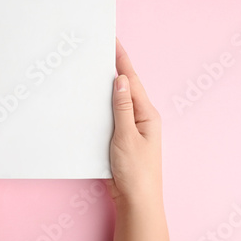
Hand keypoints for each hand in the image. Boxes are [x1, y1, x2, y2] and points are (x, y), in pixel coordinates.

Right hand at [106, 39, 170, 240]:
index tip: (113, 40)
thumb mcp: (127, 137)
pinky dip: (104, 104)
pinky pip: (112, 114)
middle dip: (114, 67)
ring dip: (107, 85)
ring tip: (95, 68)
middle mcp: (141, 117)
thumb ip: (123, 107)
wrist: (136, 199)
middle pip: (126, 87)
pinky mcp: (121, 137)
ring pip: (118, 100)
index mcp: (147, 113)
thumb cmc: (136, 171)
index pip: (132, 80)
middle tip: (100, 50)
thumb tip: (121, 80)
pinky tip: (93, 100)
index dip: (122, 59)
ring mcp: (131, 127)